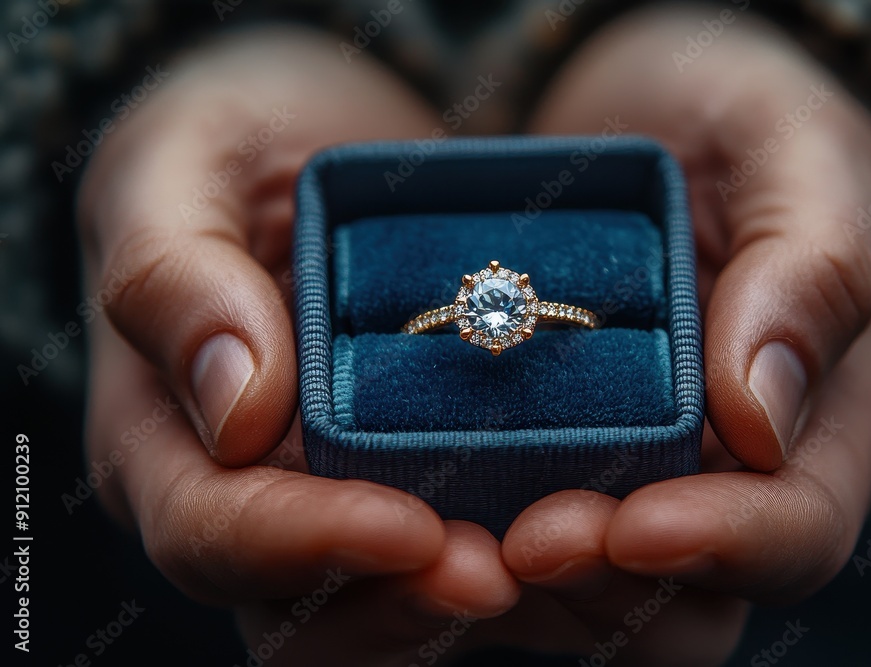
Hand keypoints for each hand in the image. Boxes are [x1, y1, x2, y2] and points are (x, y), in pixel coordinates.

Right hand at [78, 28, 519, 665]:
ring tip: (564, 550)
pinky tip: (594, 521)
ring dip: (476, 595)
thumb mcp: (181, 162)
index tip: (405, 524)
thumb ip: (174, 275)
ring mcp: (342, 500)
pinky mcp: (427, 486)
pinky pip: (470, 557)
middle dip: (401, 604)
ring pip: (392, 611)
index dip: (302, 546)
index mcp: (169, 434)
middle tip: (499, 570)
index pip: (212, 533)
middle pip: (305, 612)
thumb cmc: (237, 142)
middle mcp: (253, 495)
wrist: (327, 144)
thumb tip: (235, 409)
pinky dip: (532, 561)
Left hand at [500, 7, 870, 663]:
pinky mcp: (552, 469)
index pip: (796, 531)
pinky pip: (513, 546)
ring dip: (523, 586)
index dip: (725, 545)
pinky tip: (411, 515)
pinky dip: (465, 547)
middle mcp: (733, 481)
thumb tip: (760, 418)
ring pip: (594, 597)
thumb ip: (810, 272)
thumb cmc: (744, 120)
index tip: (635, 523)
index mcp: (824, 424)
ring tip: (449, 544)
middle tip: (520, 538)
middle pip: (690, 602)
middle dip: (605, 582)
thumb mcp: (800, 153)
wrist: (646, 114)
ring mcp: (639, 483)